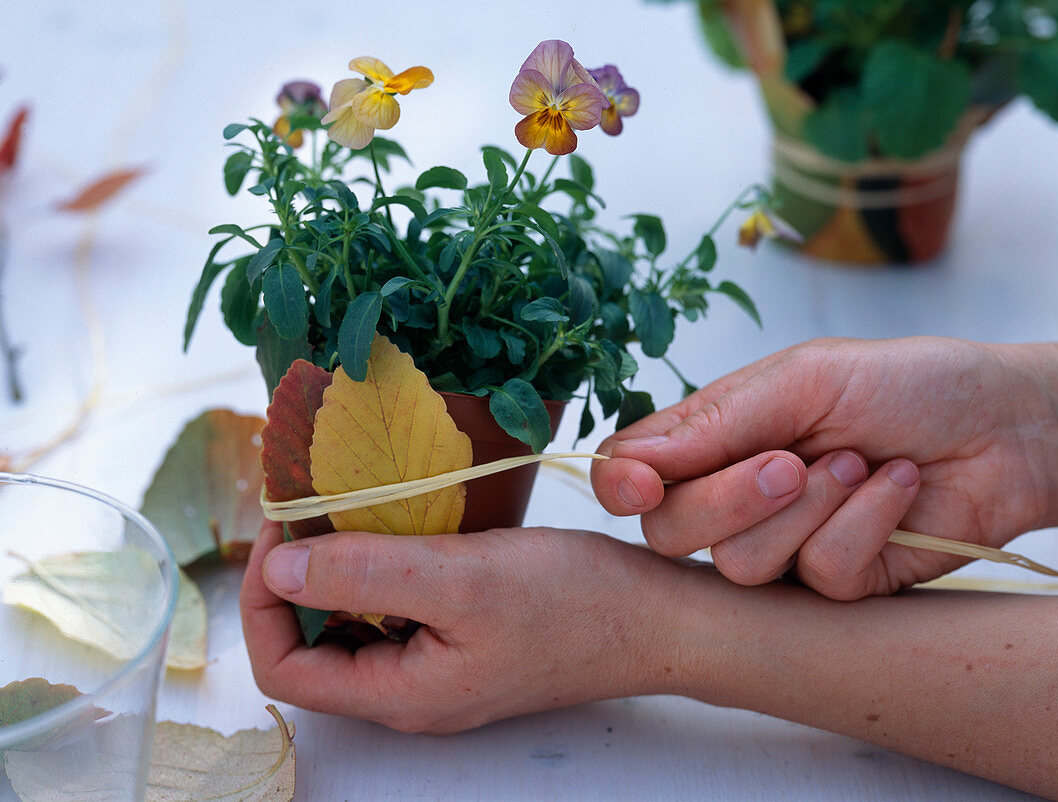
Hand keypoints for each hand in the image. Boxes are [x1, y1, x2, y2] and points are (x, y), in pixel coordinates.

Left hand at [240, 518, 684, 732]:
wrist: (656, 616)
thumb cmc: (572, 603)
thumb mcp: (462, 580)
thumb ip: (366, 577)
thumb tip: (279, 570)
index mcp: (398, 693)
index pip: (283, 665)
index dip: (262, 598)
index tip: (282, 531)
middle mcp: (409, 687)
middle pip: (313, 641)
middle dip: (296, 575)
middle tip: (308, 508)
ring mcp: (438, 662)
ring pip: (355, 619)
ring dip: (340, 563)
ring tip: (348, 505)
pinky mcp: (463, 635)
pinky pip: (399, 605)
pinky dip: (384, 562)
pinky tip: (402, 520)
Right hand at [592, 337, 1057, 598]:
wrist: (1005, 426)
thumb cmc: (905, 383)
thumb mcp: (803, 379)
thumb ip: (713, 424)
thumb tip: (624, 462)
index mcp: (714, 438)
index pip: (633, 474)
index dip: (623, 486)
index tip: (643, 485)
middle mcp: (736, 496)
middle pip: (671, 534)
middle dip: (729, 500)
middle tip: (791, 461)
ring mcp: (784, 543)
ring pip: (741, 565)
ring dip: (810, 508)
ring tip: (860, 463)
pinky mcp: (837, 583)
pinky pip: (817, 576)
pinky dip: (863, 524)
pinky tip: (895, 488)